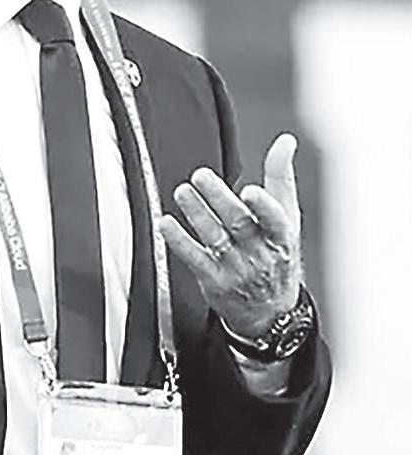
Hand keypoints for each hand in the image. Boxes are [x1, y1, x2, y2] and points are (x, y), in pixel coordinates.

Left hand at [159, 133, 302, 338]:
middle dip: (219, 199)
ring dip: (196, 214)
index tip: (250, 191)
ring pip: (214, 239)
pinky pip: (194, 259)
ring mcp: (237, 270)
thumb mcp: (288, 218)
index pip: (276, 222)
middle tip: (201, 176)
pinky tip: (167, 224)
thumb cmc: (278, 257)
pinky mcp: (214, 282)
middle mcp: (260, 255)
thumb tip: (285, 142)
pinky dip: (179, 241)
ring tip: (182, 192)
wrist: (271, 312)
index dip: (263, 207)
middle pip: (239, 225)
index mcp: (281, 237)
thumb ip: (281, 178)